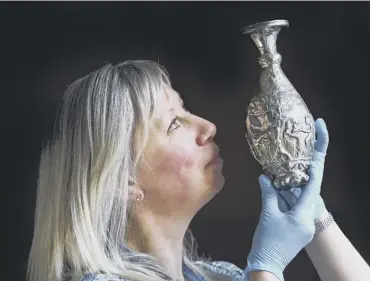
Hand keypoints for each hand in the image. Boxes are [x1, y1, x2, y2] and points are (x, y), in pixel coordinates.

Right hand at [247, 119, 327, 279]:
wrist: (269, 265)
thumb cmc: (270, 241)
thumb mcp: (268, 215)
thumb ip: (269, 194)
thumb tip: (265, 177)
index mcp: (306, 210)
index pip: (315, 177)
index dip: (319, 152)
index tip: (321, 130)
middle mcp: (309, 212)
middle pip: (311, 181)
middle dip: (307, 162)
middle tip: (304, 140)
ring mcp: (304, 217)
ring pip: (302, 191)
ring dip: (296, 177)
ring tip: (289, 159)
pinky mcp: (297, 221)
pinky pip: (296, 200)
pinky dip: (289, 190)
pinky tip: (280, 182)